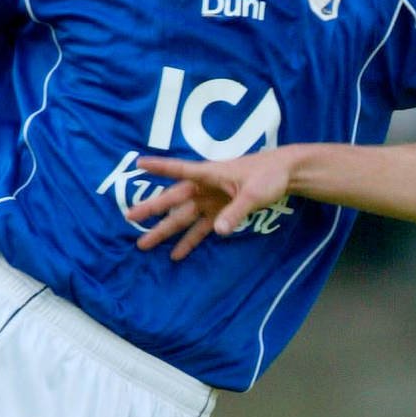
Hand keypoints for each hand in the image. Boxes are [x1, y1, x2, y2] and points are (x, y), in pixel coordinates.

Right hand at [129, 152, 293, 260]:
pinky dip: (189, 241)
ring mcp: (212, 200)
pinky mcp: (221, 212)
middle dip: (152, 208)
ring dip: (166, 230)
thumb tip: (217, 231)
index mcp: (210, 174)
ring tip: (144, 243)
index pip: (180, 170)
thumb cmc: (268, 175)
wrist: (286, 174)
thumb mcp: (254, 194)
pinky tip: (176, 254)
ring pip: (183, 216)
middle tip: (129, 217)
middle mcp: (205, 187)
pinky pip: (200, 228)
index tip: (139, 162)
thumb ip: (235, 211)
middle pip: (174, 199)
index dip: (160, 167)